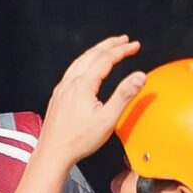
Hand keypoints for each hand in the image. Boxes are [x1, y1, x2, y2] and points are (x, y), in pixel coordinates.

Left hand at [33, 36, 145, 167]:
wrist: (53, 153)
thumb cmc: (78, 140)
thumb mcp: (107, 119)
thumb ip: (124, 95)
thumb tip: (139, 76)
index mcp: (82, 86)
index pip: (105, 59)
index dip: (122, 50)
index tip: (134, 45)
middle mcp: (69, 83)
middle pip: (91, 55)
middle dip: (109, 45)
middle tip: (124, 40)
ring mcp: (61, 89)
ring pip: (79, 61)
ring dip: (96, 51)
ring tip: (109, 48)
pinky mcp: (58, 96)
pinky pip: (72, 70)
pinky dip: (85, 61)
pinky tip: (87, 68)